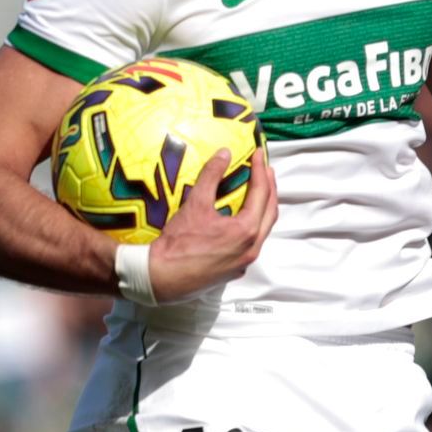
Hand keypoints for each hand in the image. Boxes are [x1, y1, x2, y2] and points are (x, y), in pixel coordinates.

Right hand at [146, 148, 277, 300]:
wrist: (161, 277)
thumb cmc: (178, 242)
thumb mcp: (195, 204)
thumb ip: (212, 176)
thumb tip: (224, 153)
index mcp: (247, 231)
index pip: (261, 193)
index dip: (260, 170)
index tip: (258, 154)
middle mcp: (252, 248)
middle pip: (270, 212)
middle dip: (269, 188)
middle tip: (264, 169)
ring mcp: (245, 262)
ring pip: (263, 230)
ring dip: (263, 208)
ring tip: (257, 190)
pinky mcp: (235, 270)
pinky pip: (252, 244)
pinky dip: (253, 226)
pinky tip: (242, 218)